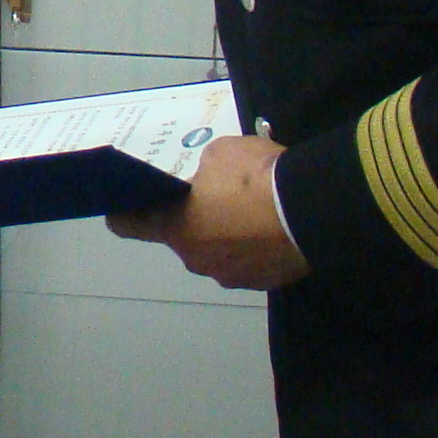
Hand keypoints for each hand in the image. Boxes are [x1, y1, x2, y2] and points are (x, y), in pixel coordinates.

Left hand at [107, 134, 308, 289]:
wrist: (311, 211)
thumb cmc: (253, 180)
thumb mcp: (220, 155)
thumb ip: (204, 171)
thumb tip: (210, 183)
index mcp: (175, 228)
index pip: (128, 226)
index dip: (126, 213)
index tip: (125, 205)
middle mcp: (196, 259)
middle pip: (183, 237)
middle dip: (196, 218)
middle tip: (219, 195)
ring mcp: (231, 275)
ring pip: (218, 252)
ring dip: (228, 235)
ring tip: (254, 210)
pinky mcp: (263, 282)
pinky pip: (250, 262)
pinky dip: (256, 247)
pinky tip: (273, 227)